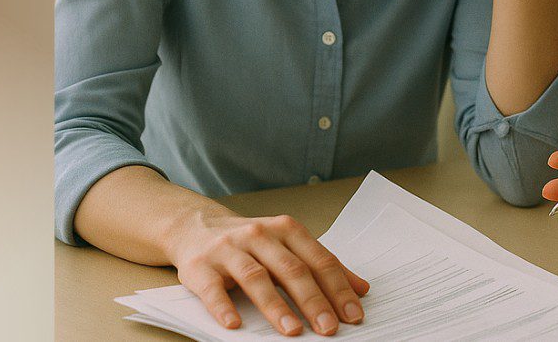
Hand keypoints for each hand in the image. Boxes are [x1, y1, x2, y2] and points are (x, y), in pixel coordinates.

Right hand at [167, 213, 368, 335]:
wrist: (197, 227)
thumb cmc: (251, 241)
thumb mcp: (289, 245)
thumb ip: (321, 265)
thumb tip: (360, 289)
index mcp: (287, 229)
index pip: (319, 260)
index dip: (338, 288)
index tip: (352, 315)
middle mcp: (260, 235)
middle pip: (291, 269)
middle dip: (313, 300)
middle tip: (328, 327)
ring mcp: (229, 249)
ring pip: (256, 278)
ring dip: (276, 307)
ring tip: (293, 330)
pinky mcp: (201, 266)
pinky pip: (213, 289)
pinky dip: (224, 307)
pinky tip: (235, 324)